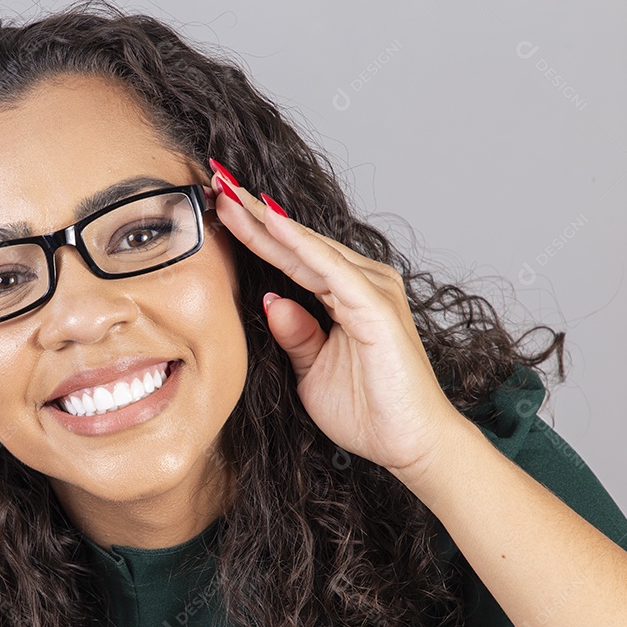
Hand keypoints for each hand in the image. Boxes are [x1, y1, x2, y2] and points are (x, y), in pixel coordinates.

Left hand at [209, 163, 468, 474]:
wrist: (410, 446)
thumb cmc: (368, 410)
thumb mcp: (312, 369)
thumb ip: (295, 333)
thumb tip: (271, 299)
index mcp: (345, 294)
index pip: (289, 255)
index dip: (253, 230)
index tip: (217, 206)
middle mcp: (361, 282)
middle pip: (295, 241)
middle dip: (253, 212)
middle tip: (216, 180)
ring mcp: (371, 290)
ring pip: (307, 246)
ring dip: (267, 219)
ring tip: (229, 192)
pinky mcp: (375, 307)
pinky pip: (329, 268)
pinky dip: (298, 244)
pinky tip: (270, 223)